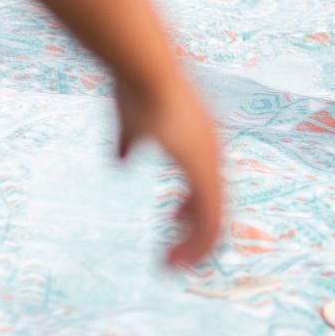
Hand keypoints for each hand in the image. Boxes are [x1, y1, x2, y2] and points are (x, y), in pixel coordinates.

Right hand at [116, 68, 224, 268]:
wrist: (145, 70)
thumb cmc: (136, 89)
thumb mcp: (131, 123)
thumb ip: (128, 142)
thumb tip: (119, 162)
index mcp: (198, 142)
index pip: (205, 183)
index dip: (190, 205)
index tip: (172, 221)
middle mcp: (212, 152)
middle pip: (214, 204)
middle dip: (195, 233)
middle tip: (174, 256)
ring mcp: (212, 162)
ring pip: (215, 219)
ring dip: (195, 247)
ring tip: (173, 266)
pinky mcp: (205, 170)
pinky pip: (211, 219)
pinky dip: (197, 244)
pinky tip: (179, 257)